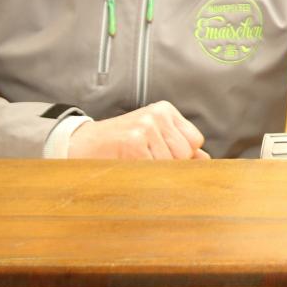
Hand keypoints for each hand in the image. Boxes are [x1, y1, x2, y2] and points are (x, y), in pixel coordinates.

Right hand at [69, 101, 208, 159]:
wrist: (81, 144)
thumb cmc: (120, 144)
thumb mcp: (152, 137)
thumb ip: (179, 146)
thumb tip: (206, 160)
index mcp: (165, 110)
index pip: (195, 141)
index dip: (184, 156)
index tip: (163, 158)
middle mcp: (158, 115)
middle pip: (186, 153)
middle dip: (170, 165)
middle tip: (146, 161)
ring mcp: (146, 127)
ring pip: (171, 163)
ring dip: (156, 171)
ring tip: (136, 162)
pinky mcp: (134, 142)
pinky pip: (154, 170)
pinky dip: (144, 176)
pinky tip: (129, 166)